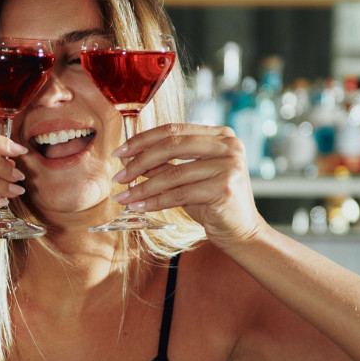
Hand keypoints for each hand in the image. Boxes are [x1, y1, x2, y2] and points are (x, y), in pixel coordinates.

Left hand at [111, 123, 266, 250]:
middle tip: (118, 176)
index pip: (173, 129)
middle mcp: (228, 146)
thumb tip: (128, 160)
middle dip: (139, 162)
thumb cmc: (213, 203)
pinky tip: (139, 206)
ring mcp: (229, 165)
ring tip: (123, 196)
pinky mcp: (224, 188)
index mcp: (219, 135)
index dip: (142, 139)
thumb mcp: (185, 179)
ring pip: (173, 173)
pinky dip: (155, 201)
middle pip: (171, 145)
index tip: (119, 152)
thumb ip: (162, 165)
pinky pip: (179, 194)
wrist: (241, 231)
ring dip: (142, 187)